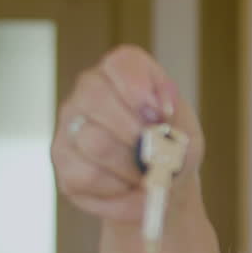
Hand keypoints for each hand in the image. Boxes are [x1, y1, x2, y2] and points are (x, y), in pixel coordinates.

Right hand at [52, 45, 204, 222]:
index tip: (159, 114)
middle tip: (156, 155)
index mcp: (122, 75)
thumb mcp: (187, 133)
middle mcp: (88, 93)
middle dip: (134, 132)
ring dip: (131, 168)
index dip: (139, 87)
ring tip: (147, 177)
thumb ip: (176, 118)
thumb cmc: (173, 151)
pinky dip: (118, 190)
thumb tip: (158, 112)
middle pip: (95, 97)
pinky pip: (87, 175)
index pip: (121, 62)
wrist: (163, 187)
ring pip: (93, 141)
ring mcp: (69, 127)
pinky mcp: (64, 164)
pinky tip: (129, 189)